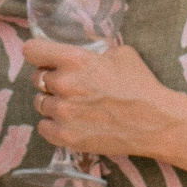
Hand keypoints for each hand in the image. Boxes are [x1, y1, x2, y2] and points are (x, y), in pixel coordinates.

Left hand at [24, 38, 182, 158]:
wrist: (155, 123)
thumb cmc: (141, 85)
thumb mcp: (121, 54)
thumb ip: (94, 53)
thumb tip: (82, 54)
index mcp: (75, 60)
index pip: (31, 50)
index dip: (38, 54)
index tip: (44, 59)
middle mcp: (64, 84)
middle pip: (35, 78)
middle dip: (50, 80)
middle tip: (71, 86)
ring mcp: (63, 113)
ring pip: (39, 103)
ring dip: (53, 103)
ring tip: (75, 106)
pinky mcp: (65, 136)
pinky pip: (43, 127)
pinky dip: (54, 125)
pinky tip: (72, 122)